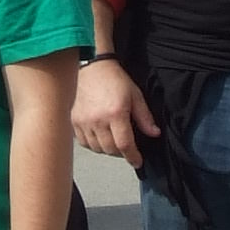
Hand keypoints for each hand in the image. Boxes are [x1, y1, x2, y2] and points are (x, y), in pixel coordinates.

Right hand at [73, 55, 159, 169]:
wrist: (92, 68)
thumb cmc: (114, 80)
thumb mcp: (135, 96)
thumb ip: (145, 117)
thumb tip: (154, 133)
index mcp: (115, 113)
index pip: (124, 145)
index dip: (133, 157)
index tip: (137, 161)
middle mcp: (98, 120)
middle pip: (110, 150)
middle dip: (121, 153)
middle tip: (127, 147)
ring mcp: (84, 122)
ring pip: (97, 148)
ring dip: (107, 149)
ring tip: (114, 140)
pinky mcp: (75, 121)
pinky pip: (84, 143)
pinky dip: (94, 144)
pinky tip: (100, 137)